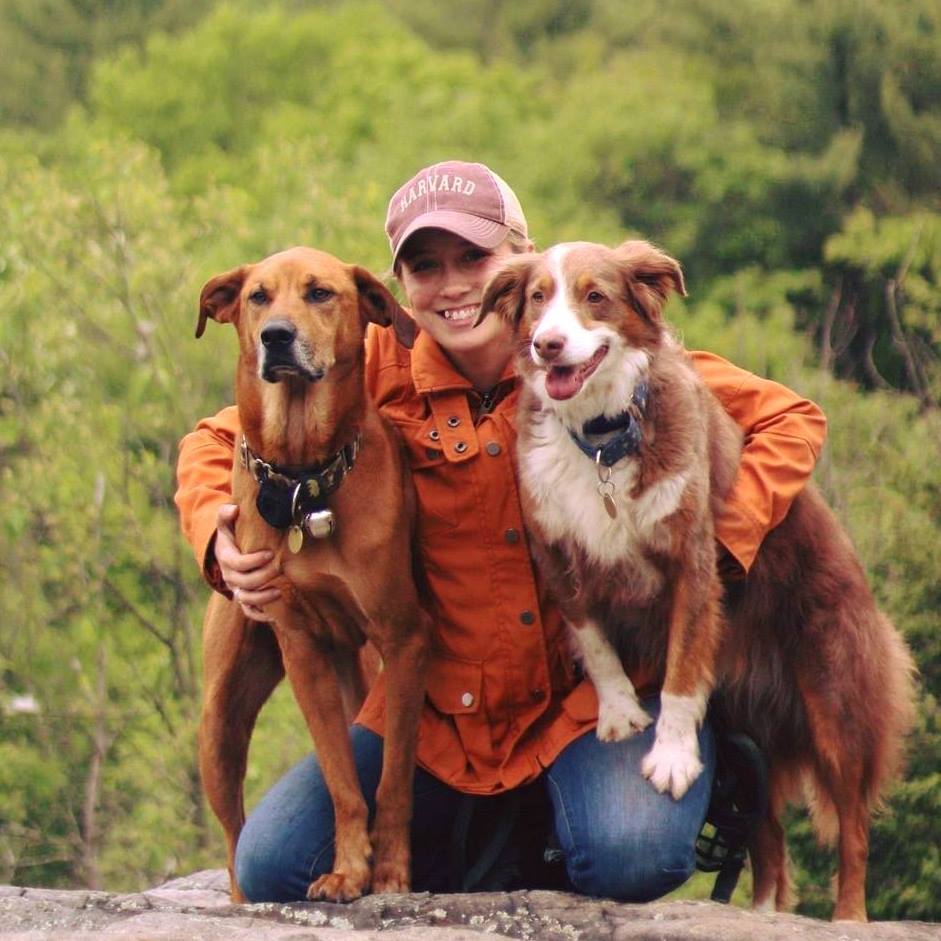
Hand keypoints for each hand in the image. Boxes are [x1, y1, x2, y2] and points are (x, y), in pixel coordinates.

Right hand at [215, 504, 280, 620]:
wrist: (226, 553)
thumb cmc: (230, 535)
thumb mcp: (225, 523)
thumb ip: (225, 514)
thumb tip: (233, 509)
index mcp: (226, 558)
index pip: (237, 563)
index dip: (253, 560)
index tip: (270, 554)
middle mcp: (230, 577)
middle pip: (244, 582)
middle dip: (262, 577)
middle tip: (279, 568)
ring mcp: (236, 589)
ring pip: (246, 599)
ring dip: (262, 598)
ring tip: (279, 591)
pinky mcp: (243, 598)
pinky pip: (249, 612)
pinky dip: (260, 615)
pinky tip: (274, 614)